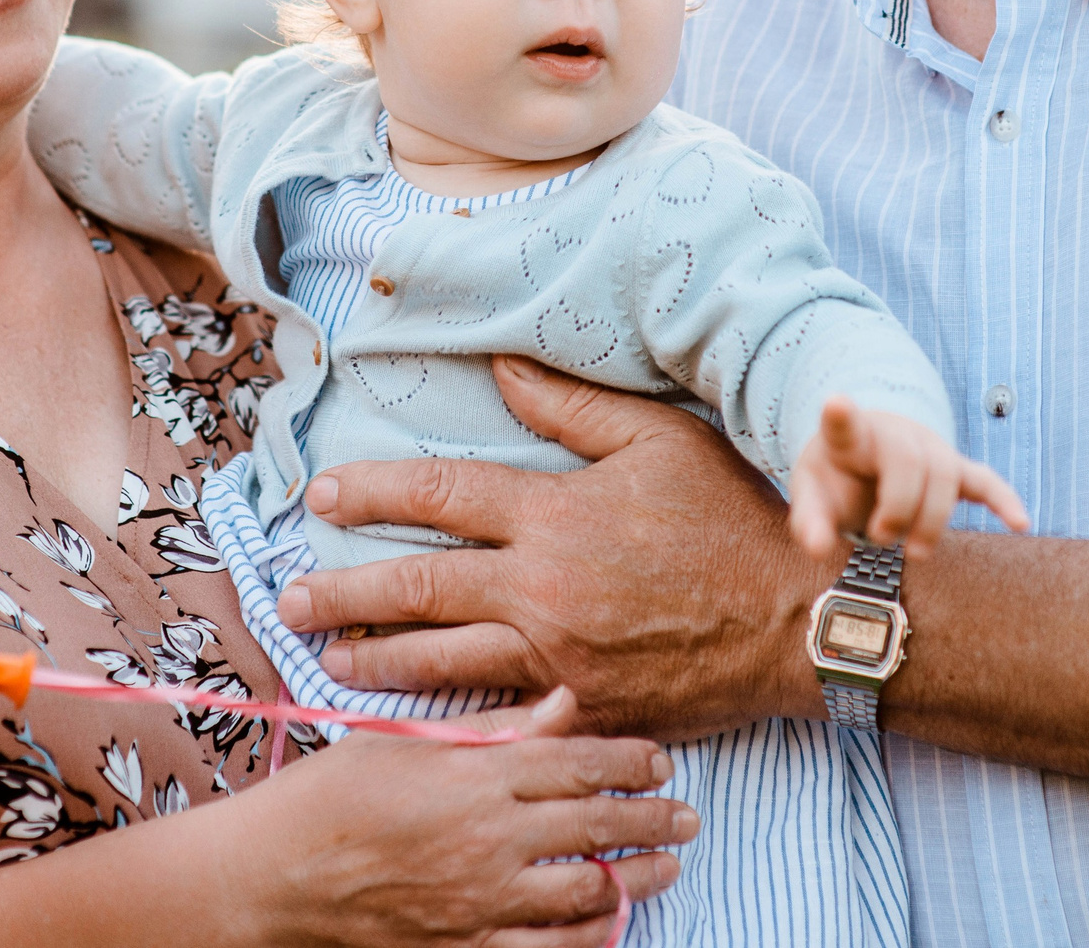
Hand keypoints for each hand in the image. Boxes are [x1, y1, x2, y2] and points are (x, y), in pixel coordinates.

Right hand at [226, 686, 694, 947]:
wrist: (272, 878)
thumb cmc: (330, 799)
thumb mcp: (410, 742)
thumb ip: (495, 728)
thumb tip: (564, 702)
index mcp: (477, 778)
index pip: (579, 762)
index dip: (631, 760)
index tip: (660, 758)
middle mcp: (490, 840)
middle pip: (596, 827)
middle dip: (652, 818)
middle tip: (686, 813)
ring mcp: (481, 901)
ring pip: (587, 892)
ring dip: (636, 878)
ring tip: (666, 865)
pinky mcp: (465, 947)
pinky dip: (588, 936)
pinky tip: (611, 922)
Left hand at [275, 357, 831, 738]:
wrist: (797, 619)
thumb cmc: (732, 519)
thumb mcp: (659, 440)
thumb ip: (572, 407)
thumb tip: (502, 370)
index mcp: (553, 515)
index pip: (438, 496)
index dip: (372, 491)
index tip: (319, 495)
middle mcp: (543, 590)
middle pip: (417, 590)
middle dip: (345, 593)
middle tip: (290, 599)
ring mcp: (559, 658)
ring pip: (445, 663)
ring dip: (380, 662)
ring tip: (334, 660)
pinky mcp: (583, 708)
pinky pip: (500, 716)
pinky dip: (451, 717)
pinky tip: (417, 718)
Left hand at [786, 395, 1029, 557]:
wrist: (866, 460)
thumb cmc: (836, 477)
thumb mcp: (811, 496)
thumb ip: (808, 521)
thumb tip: (817, 549)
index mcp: (850, 437)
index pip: (845, 423)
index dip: (841, 415)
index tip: (836, 403)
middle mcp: (895, 434)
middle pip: (908, 460)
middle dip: (899, 505)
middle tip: (880, 537)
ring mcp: (929, 449)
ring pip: (945, 473)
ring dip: (932, 518)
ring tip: (914, 552)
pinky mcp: (953, 470)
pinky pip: (984, 479)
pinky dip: (1002, 499)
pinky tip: (1020, 523)